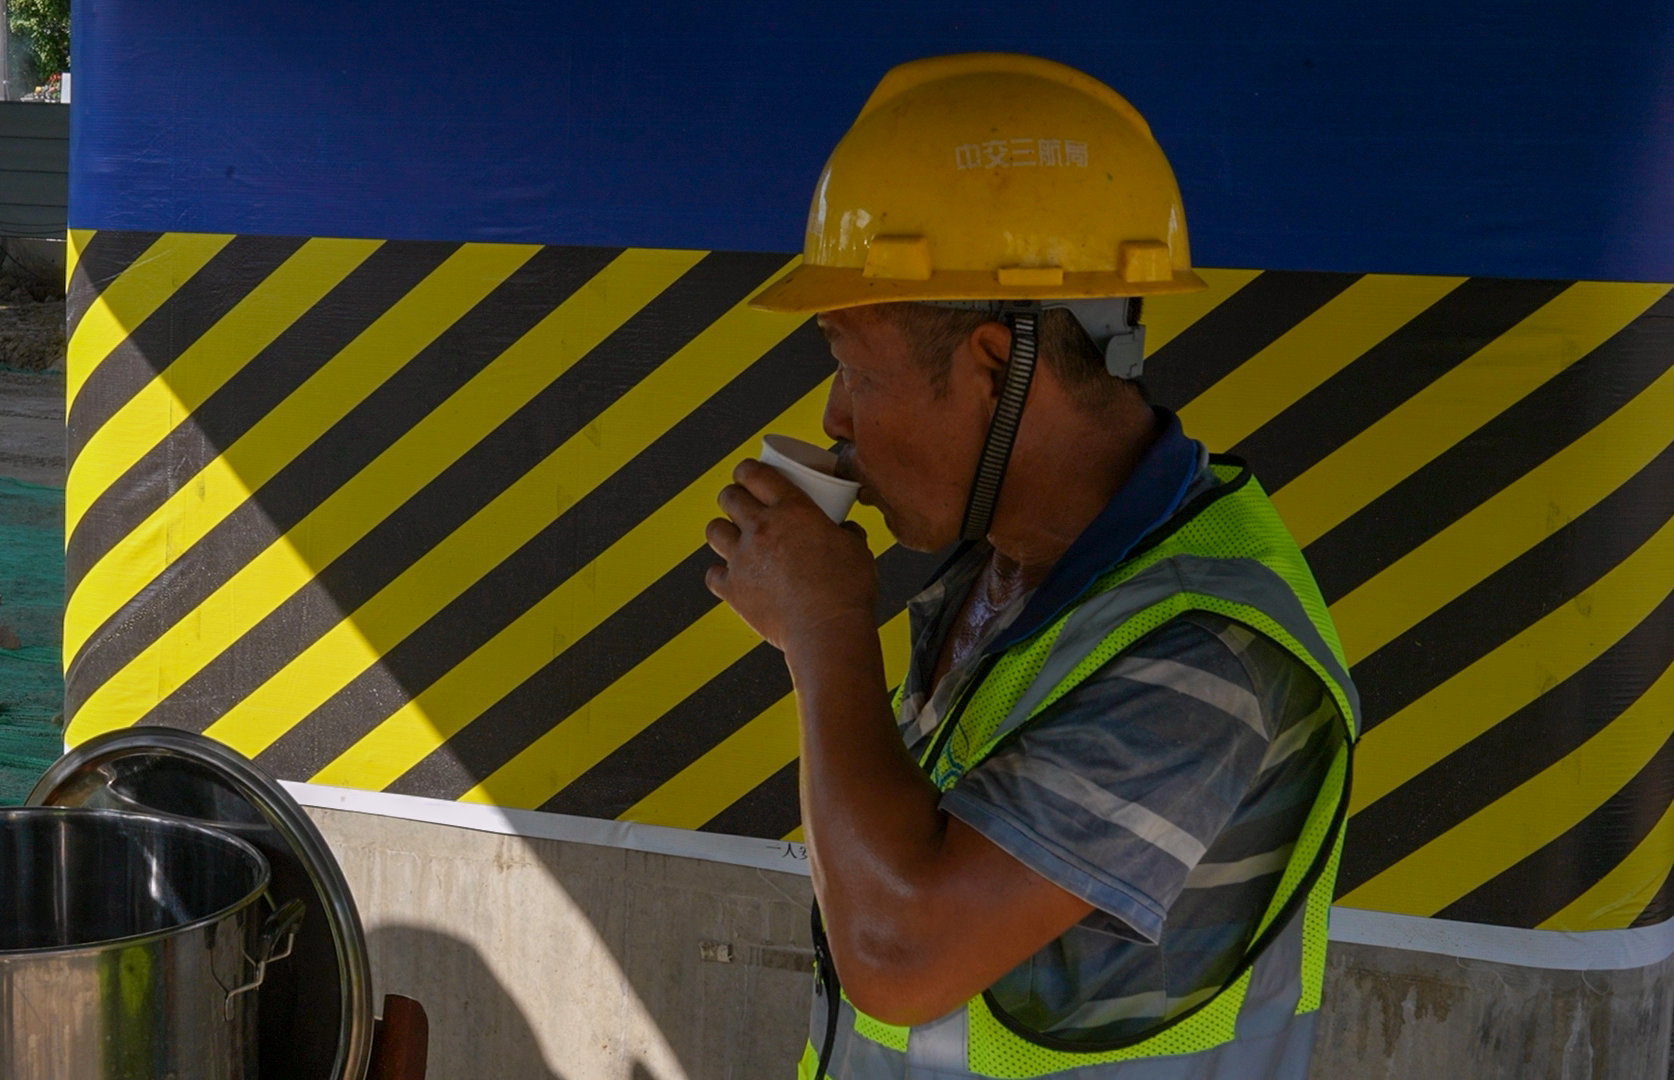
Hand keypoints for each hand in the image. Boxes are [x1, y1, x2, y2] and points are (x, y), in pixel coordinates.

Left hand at [705, 459, 877, 651]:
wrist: (827, 630)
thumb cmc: (847, 590)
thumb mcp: (857, 548)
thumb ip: (847, 532)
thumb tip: (846, 529)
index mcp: (792, 510)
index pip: (756, 473)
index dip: (746, 469)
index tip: (747, 472)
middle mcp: (761, 529)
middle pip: (729, 497)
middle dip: (733, 495)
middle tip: (742, 503)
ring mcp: (742, 559)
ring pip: (713, 530)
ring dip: (723, 530)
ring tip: (734, 537)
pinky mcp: (733, 590)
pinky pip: (712, 574)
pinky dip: (721, 574)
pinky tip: (732, 576)